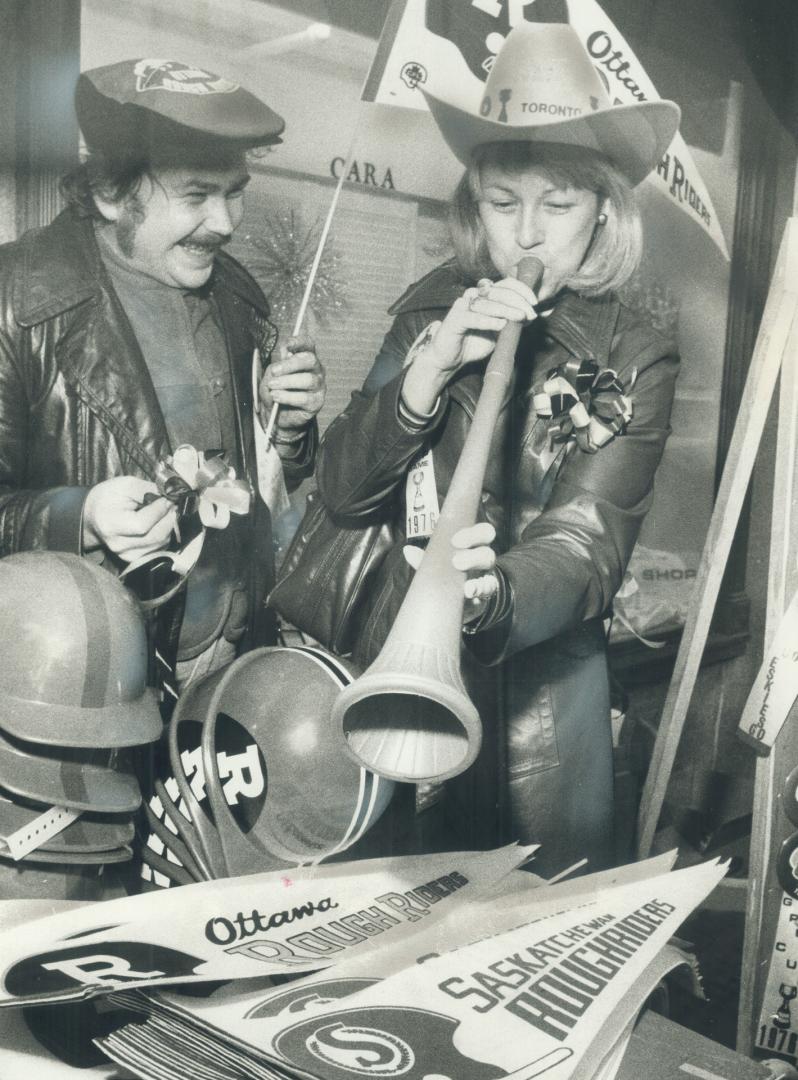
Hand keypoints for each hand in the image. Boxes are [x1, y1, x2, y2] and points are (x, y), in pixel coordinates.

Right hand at [82, 476, 176, 562]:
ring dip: (168, 525)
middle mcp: (119, 545)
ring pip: (161, 542)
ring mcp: (127, 554)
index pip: (143, 524)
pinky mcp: (135, 558)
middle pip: (156, 536)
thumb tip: (171, 497)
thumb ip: (149, 490)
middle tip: (170, 504)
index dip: (159, 510)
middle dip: (168, 517)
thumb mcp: (126, 485)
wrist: (95, 515)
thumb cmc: (108, 498)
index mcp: (111, 526)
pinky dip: (164, 534)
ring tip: (163, 512)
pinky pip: (160, 548)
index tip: (167, 499)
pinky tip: (158, 523)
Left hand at [259, 337, 325, 430]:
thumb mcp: (270, 376)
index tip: (286, 345)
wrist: (276, 415)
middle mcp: (316, 370)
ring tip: (273, 387)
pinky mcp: (317, 402)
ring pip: (308, 380)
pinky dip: (288, 397)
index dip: (299, 342)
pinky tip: (276, 397)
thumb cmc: (275, 391)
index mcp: (305, 358)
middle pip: (310, 360)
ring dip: (287, 382)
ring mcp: (319, 386)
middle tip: (275, 371)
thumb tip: (284, 358)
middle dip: (290, 364)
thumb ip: (276, 367)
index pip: (308, 344)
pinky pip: (305, 398)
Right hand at [401, 277, 536, 415]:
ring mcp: (463, 306)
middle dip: (518, 301)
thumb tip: (530, 316)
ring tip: (520, 318)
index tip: (534, 303)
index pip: (506, 284)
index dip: (522, 290)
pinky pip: (473, 317)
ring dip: (507, 310)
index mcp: (486, 296)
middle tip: (529, 314)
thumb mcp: (499, 333)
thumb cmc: (474, 343)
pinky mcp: (454, 319)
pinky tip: (500, 324)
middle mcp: (474, 296)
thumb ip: (512, 322)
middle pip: (499, 291)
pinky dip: (488, 320)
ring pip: (487, 302)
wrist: (450, 359)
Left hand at [402, 521, 498, 623]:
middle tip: (456, 562)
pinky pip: (490, 589)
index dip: (472, 534)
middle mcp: (482, 559)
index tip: (454, 541)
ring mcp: (486, 575)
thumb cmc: (447, 574)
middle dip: (474, 556)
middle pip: (488, 552)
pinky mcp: (486, 592)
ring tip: (466, 583)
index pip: (484, 532)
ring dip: (477, 575)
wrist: (457, 598)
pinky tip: (471, 592)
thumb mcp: (437, 565)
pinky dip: (481, 589)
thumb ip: (424, 559)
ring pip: (490, 572)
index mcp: (473, 545)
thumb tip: (407, 550)